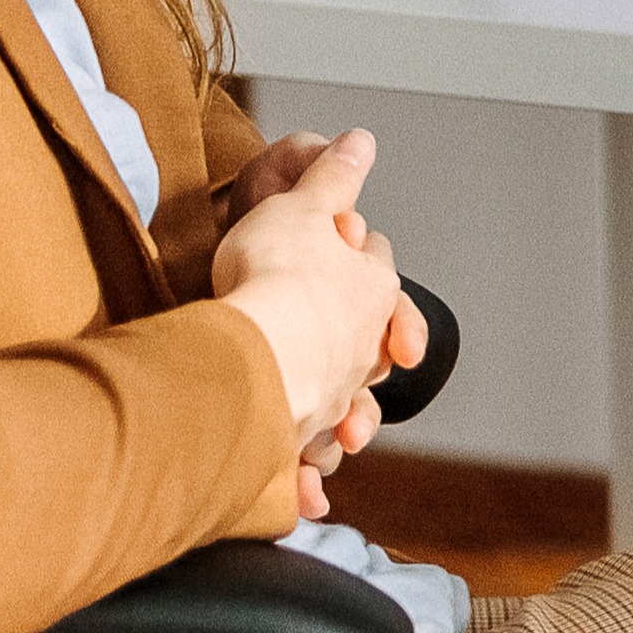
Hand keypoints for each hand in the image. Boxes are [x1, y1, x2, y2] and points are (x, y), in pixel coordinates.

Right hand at [207, 127, 407, 477]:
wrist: (256, 341)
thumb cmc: (274, 273)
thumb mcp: (302, 207)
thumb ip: (331, 176)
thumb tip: (360, 140)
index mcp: (369, 291)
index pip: (375, 273)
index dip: (357, 262)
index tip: (346, 256)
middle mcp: (363, 345)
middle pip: (372, 348)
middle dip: (365, 353)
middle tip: (348, 345)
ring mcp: (336, 392)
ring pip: (346, 408)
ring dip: (339, 424)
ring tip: (331, 436)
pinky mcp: (302, 435)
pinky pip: (308, 457)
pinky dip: (305, 476)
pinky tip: (303, 492)